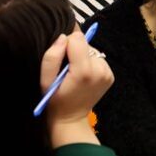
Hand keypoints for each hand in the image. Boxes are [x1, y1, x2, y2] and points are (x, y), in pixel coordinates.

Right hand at [40, 32, 113, 146]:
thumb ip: (52, 56)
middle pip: (86, 44)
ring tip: (74, 73)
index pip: (78, 38)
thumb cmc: (54, 99)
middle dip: (74, 51)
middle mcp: (100, 70)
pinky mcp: (110, 75)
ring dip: (82, 57)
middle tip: (66, 69)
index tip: (60, 57)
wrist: (70, 119)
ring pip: (92, 50)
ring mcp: (108, 73)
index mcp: (84, 71)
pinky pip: (97, 59)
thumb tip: (63, 37)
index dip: (66, 44)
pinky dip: (89, 63)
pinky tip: (83, 76)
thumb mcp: (45, 80)